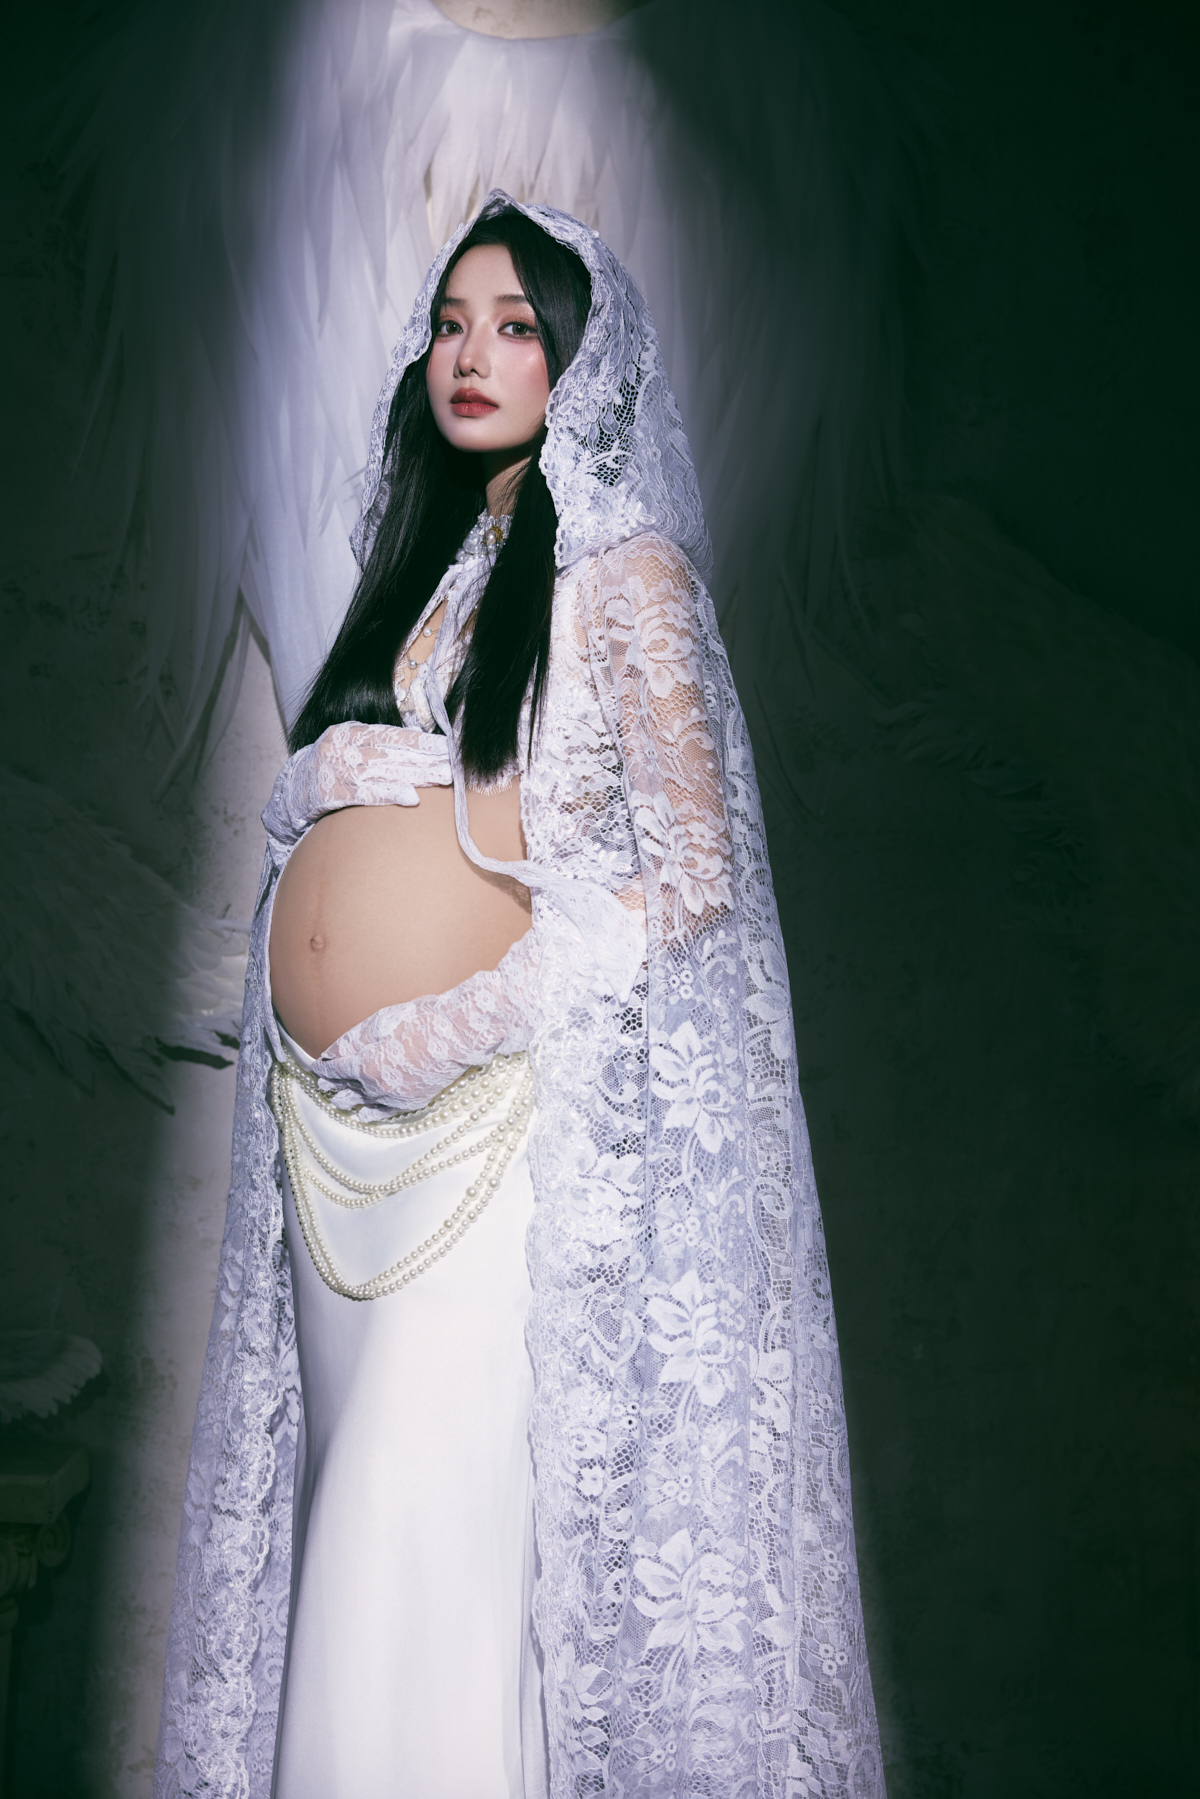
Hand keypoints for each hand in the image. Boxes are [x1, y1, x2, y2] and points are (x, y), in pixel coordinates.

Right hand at [262, 722, 452, 855]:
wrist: (291, 791)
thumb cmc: (330, 769)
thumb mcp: (349, 748)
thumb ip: (377, 744)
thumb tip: (421, 744)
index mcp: (348, 731)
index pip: (391, 734)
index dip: (421, 741)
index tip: (447, 746)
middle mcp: (342, 747)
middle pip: (392, 752)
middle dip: (426, 759)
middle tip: (454, 765)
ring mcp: (336, 770)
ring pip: (383, 772)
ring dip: (417, 776)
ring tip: (443, 778)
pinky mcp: (331, 794)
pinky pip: (365, 795)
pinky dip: (390, 795)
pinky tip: (412, 797)